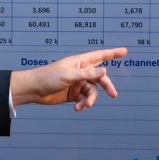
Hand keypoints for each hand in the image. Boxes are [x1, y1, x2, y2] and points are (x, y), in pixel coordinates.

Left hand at [10, 47, 127, 110]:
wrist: (33, 90)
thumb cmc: (48, 77)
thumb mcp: (69, 76)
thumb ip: (87, 74)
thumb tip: (105, 71)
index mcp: (80, 62)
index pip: (99, 56)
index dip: (112, 53)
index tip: (124, 51)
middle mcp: (80, 72)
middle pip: (100, 78)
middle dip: (106, 86)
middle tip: (113, 94)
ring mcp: (77, 83)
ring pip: (92, 92)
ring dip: (89, 100)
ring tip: (83, 106)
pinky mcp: (73, 94)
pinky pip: (84, 99)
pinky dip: (82, 104)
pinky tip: (77, 108)